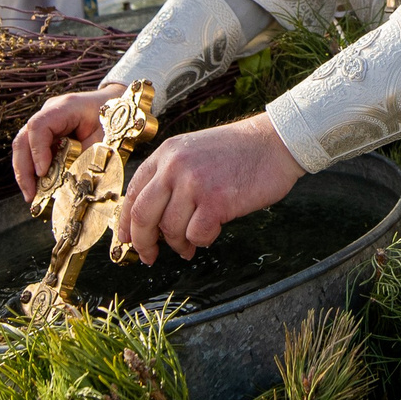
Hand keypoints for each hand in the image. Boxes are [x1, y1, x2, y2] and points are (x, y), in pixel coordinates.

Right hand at [13, 85, 122, 198]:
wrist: (117, 105)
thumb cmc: (113, 120)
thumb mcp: (107, 139)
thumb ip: (90, 158)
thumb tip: (76, 186)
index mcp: (66, 108)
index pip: (39, 126)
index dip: (37, 151)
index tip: (42, 173)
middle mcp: (50, 113)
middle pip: (23, 138)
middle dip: (23, 169)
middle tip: (30, 194)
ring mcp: (46, 122)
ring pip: (23, 147)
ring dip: (25, 173)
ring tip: (32, 196)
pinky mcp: (46, 134)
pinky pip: (32, 152)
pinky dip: (33, 171)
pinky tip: (38, 188)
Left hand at [116, 114, 304, 262]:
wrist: (274, 142)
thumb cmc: (238, 151)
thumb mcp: (193, 151)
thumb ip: (171, 177)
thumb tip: (152, 218)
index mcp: (166, 154)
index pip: (133, 193)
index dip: (126, 222)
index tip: (128, 240)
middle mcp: (174, 167)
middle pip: (142, 215)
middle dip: (144, 243)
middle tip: (149, 256)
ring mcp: (194, 183)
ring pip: (171, 230)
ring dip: (180, 244)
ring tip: (191, 244)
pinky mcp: (216, 201)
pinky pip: (197, 235)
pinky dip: (203, 240)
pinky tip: (211, 233)